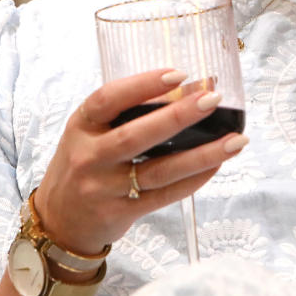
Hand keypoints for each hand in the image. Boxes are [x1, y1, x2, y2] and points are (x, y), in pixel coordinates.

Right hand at [34, 69, 246, 253]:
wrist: (59, 222)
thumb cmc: (83, 164)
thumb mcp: (89, 132)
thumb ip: (125, 114)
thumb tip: (188, 89)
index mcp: (81, 125)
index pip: (108, 99)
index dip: (143, 84)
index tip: (179, 74)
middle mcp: (90, 157)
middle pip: (136, 135)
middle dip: (178, 116)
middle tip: (213, 100)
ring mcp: (104, 188)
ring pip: (160, 170)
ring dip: (202, 154)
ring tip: (235, 140)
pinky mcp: (121, 213)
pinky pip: (165, 196)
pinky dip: (194, 180)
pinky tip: (217, 164)